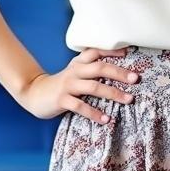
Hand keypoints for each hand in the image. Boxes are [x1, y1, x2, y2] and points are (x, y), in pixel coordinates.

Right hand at [18, 46, 138, 124]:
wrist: (33, 93)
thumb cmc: (61, 84)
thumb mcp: (74, 72)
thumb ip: (91, 69)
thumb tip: (119, 71)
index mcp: (78, 63)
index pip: (96, 51)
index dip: (112, 51)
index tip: (129, 52)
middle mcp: (75, 71)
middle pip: (100, 68)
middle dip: (119, 72)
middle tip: (135, 78)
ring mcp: (68, 85)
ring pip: (94, 87)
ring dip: (113, 93)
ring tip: (128, 99)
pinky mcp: (62, 100)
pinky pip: (80, 106)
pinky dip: (94, 113)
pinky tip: (106, 119)